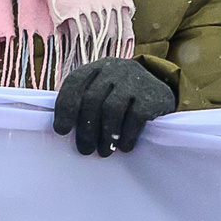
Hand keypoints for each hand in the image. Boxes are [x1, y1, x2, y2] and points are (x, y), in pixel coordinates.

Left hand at [52, 57, 175, 156]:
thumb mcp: (103, 91)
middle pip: (92, 99)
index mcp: (96, 68)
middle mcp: (113, 69)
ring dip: (106, 135)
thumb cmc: (121, 96)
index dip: (65, 107)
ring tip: (104, 152)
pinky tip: (124, 146)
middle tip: (85, 150)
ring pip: (112, 109)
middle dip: (86, 129)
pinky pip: (134, 117)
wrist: (159, 90)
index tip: (61, 131)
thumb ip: (84, 103)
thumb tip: (63, 130)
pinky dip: (127, 135)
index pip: (74, 83)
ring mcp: (133, 80)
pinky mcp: (151, 94)